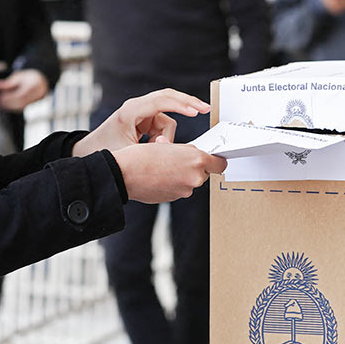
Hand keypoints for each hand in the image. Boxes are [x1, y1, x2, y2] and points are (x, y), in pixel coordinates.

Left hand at [0, 69, 49, 111]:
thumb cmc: (28, 78)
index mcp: (33, 85)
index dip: (11, 97)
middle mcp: (36, 94)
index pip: (21, 93)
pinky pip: (23, 108)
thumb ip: (7, 83)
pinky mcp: (32, 105)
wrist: (41, 81)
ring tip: (2, 104)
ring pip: (22, 106)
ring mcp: (35, 100)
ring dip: (11, 106)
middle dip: (10, 103)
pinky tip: (7, 106)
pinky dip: (14, 108)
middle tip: (0, 101)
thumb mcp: (18, 77)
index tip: (2, 96)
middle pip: (22, 101)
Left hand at [72, 89, 208, 156]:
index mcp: (131, 110)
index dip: (181, 104)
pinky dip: (164, 137)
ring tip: (153, 150)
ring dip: (167, 136)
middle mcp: (137, 107)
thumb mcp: (128, 152)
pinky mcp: (144, 120)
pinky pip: (163, 125)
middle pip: (169, 97)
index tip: (197, 112)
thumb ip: (152, 149)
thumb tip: (170, 147)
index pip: (161, 100)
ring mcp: (141, 113)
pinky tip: (155, 147)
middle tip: (205, 109)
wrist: (88, 153)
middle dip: (188, 104)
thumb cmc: (104, 151)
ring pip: (167, 119)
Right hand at [112, 136, 226, 202]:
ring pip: (191, 181)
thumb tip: (196, 155)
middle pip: (204, 172)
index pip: (220, 164)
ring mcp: (184, 191)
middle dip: (195, 167)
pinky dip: (174, 183)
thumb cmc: (143, 156)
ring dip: (183, 175)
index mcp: (196, 161)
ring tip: (165, 167)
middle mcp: (194, 178)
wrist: (124, 174)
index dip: (216, 160)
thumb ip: (188, 152)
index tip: (213, 158)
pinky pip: (180, 189)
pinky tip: (160, 176)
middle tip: (178, 159)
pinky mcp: (174, 198)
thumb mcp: (170, 145)